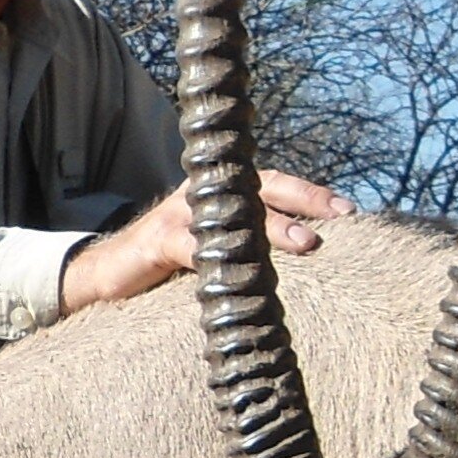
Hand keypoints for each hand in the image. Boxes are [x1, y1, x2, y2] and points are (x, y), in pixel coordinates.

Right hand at [60, 172, 345, 316]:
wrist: (107, 273)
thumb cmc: (168, 265)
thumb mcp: (216, 249)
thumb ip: (250, 245)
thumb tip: (305, 256)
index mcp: (224, 195)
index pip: (275, 185)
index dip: (311, 194)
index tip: (349, 210)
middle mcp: (207, 195)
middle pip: (263, 188)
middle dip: (305, 201)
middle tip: (340, 216)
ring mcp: (182, 214)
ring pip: (236, 215)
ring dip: (273, 228)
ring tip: (307, 244)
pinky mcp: (161, 240)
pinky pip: (195, 247)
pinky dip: (220, 256)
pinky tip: (244, 272)